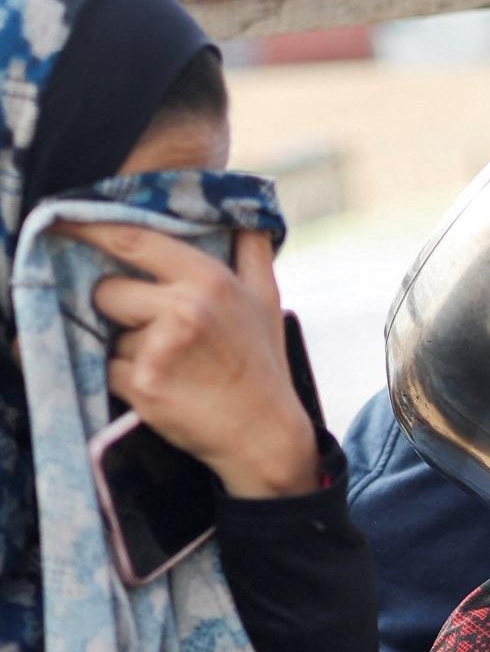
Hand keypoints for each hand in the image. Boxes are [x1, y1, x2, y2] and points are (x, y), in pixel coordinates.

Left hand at [56, 223, 317, 497]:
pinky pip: (107, 368)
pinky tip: (162, 388)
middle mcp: (184, 307)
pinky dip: (124, 379)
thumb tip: (246, 216)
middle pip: (107, 290)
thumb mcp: (267, 301)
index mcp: (210, 280)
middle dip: (119, 308)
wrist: (265, 435)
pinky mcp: (143, 383)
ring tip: (172, 367)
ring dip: (128, 350)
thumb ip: (252, 252)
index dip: (90, 228)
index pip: (133, 240)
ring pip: (109, 334)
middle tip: (158, 333)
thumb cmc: (262, 366)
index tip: (62, 221)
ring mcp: (160, 347)